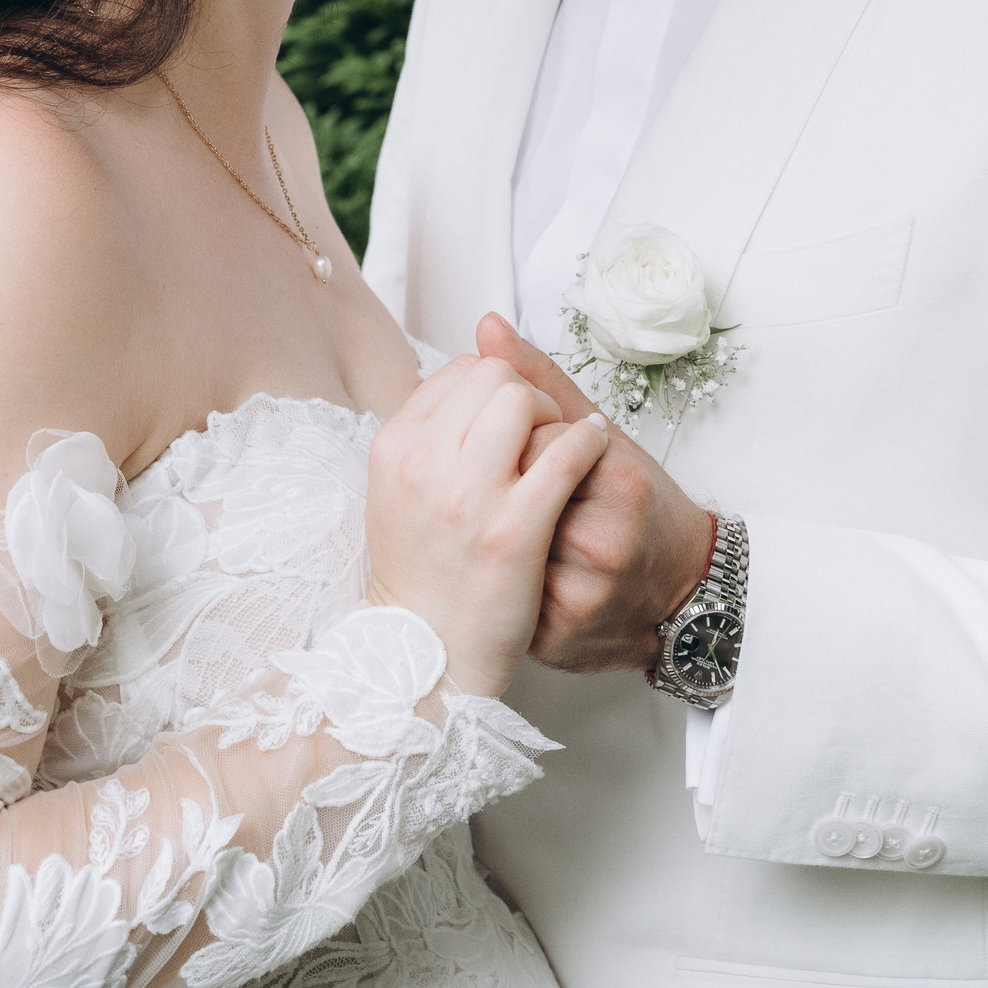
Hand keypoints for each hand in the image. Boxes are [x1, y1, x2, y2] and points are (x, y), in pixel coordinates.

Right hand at [366, 354, 611, 696]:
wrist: (428, 654)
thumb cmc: (422, 572)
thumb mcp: (406, 489)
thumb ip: (435, 420)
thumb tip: (477, 333)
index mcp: (394, 448)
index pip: (458, 372)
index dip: (495, 386)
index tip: (510, 419)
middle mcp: (423, 464)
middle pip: (493, 378)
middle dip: (526, 395)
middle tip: (541, 433)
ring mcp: (467, 496)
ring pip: (522, 402)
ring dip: (553, 415)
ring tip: (563, 446)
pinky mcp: (513, 529)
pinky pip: (563, 453)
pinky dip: (587, 441)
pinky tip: (593, 451)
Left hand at [478, 313, 713, 673]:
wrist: (683, 595)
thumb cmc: (640, 508)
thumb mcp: (605, 437)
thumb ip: (541, 382)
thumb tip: (487, 326)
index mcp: (616, 484)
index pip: (532, 445)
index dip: (525, 449)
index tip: (539, 457)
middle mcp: (601, 543)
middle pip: (512, 497)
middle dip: (509, 492)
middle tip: (526, 497)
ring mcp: (579, 597)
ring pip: (501, 548)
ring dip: (499, 535)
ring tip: (521, 532)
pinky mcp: (555, 639)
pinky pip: (502, 597)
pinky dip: (501, 579)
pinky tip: (514, 569)